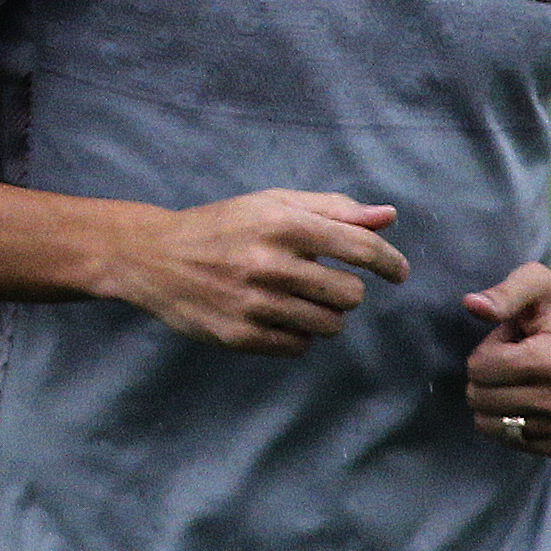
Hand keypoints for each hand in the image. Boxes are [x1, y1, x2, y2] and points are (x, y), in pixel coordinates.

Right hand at [105, 189, 403, 354]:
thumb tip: (388, 217)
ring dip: (324, 315)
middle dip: (347, 292)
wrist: (153, 257)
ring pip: (328, 325)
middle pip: (350, 295)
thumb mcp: (272, 204)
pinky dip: (296, 335)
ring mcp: (253, 304)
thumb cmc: (222, 226)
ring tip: (298, 300)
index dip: (389, 262)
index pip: (360, 249)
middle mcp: (269, 264)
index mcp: (283, 224)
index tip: (398, 272)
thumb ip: (332, 209)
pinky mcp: (239, 336)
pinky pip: (298, 347)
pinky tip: (275, 317)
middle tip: (325, 284)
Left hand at [460, 261, 550, 458]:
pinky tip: (532, 401)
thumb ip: (504, 293)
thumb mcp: (535, 282)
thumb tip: (472, 305)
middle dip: (489, 377)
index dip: (486, 351)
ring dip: (501, 399)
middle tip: (517, 360)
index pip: (482, 370)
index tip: (511, 341)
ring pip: (495, 426)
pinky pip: (517, 445)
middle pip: (485, 400)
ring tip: (526, 378)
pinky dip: (514, 424)